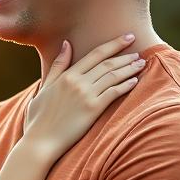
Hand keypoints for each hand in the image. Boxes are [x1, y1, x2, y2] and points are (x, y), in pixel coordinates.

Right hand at [22, 34, 142, 157]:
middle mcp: (78, 82)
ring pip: (113, 76)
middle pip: (107, 64)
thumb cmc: (39, 118)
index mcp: (66, 76)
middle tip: (139, 51)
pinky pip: (114, 93)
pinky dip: (126, 85)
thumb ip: (58, 65)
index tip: (127, 37)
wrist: (40, 142)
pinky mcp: (93, 110)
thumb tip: (67, 43)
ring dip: (129, 69)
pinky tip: (135, 82)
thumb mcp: (45, 87)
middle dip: (125, 55)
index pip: (95, 54)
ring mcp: (86, 95)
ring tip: (140, 64)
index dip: (113, 44)